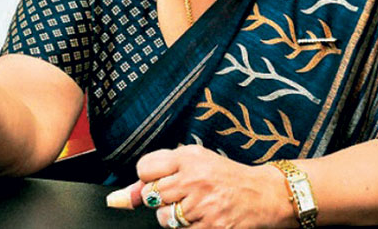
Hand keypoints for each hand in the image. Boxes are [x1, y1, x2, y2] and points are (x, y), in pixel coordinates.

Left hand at [107, 145, 292, 227]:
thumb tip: (116, 199)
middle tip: (181, 193)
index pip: (144, 169)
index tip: (162, 178)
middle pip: (150, 196)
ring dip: (173, 217)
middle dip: (161, 198)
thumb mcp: (193, 162)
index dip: (149, 177)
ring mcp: (203, 205)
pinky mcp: (211, 228)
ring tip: (193, 206)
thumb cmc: (223, 176)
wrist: (261, 194)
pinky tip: (202, 218)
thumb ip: (156, 174)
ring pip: (163, 219)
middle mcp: (195, 178)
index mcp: (189, 156)